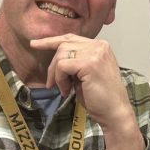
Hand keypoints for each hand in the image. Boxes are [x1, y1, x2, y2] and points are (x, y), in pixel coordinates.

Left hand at [30, 34, 143, 149]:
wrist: (115, 112)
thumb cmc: (100, 97)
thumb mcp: (86, 73)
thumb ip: (76, 61)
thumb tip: (56, 58)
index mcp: (100, 46)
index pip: (71, 38)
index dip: (51, 41)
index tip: (35, 44)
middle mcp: (99, 45)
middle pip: (63, 45)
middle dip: (52, 65)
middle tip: (50, 84)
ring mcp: (95, 53)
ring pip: (61, 55)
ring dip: (57, 75)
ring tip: (64, 89)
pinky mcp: (89, 63)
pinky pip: (62, 66)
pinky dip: (60, 80)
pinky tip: (67, 91)